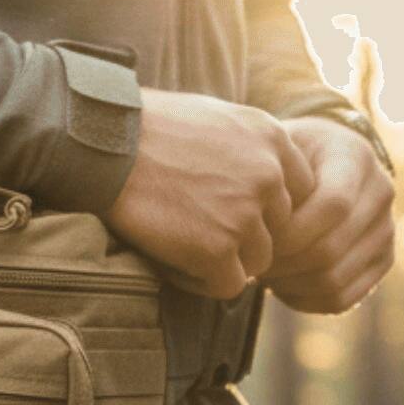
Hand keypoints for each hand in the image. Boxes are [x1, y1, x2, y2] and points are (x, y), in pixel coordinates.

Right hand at [107, 89, 314, 298]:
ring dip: (225, 261)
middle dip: (247, 237)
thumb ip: (248, 149)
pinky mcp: (217, 249)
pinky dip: (201, 281)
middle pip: (279, 230)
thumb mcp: (216, 118)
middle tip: (202, 231)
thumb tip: (259, 184)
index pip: (298, 192)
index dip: (267, 208)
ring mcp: (245, 214)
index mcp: (272, 138)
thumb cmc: (147, 126)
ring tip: (182, 245)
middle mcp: (268, 175)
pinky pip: (228, 286)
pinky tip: (173, 261)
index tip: (233, 210)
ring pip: (258, 261)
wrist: (104, 143)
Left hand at [264, 116, 395, 315]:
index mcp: (355, 158)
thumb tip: (256, 226)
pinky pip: (340, 299)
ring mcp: (385, 231)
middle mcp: (380, 193)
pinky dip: (304, 300)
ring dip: (289, 284)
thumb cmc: (288, 158)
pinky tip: (281, 285)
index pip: (333, 206)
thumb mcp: (278, 152)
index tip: (259, 235)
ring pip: (333, 281)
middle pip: (330, 250)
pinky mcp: (382, 262)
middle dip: (283, 262)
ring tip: (264, 271)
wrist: (320, 165)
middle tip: (252, 260)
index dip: (291, 231)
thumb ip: (272, 180)